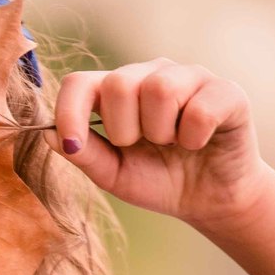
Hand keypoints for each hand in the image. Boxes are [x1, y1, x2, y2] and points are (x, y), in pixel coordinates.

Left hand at [43, 59, 268, 227]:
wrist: (209, 200)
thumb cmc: (159, 180)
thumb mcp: (113, 175)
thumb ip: (84, 154)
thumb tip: (49, 133)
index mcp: (117, 91)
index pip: (80, 82)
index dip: (69, 112)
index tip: (73, 144)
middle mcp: (151, 74)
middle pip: (119, 84)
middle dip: (125, 130)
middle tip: (145, 145)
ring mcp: (190, 77)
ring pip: (160, 90)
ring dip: (162, 132)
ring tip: (173, 143)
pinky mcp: (225, 91)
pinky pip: (199, 109)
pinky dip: (195, 138)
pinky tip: (199, 143)